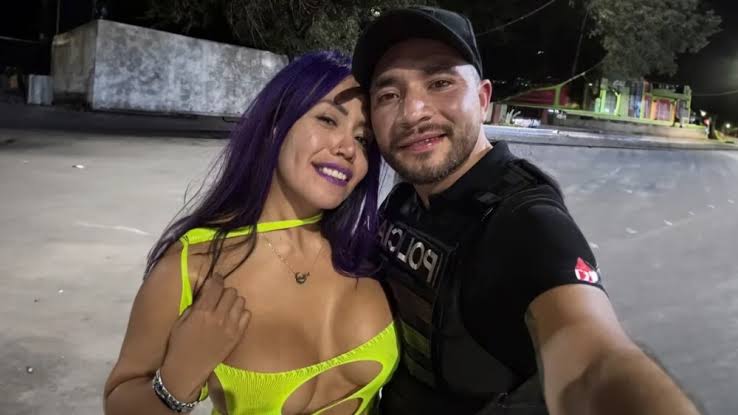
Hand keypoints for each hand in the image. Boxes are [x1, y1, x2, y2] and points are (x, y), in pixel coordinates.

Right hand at [160, 274, 249, 400]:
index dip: (216, 279)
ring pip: (241, 301)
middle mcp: (219, 317)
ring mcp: (231, 327)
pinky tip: (232, 318)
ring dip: (233, 301)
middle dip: (224, 291)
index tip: (216, 278)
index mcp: (202, 311)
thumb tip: (206, 293)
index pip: (216, 286)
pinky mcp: (237, 336)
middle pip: (231, 291)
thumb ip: (195, 305)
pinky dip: (241, 313)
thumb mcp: (181, 321)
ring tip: (226, 307)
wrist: (187, 369)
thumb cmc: (179, 344)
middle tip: (219, 296)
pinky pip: (247, 315)